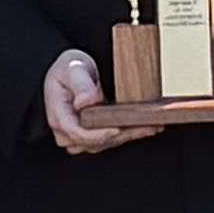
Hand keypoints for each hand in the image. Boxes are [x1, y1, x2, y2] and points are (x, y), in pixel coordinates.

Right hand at [39, 50, 163, 154]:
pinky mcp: (94, 137)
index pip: (78, 133)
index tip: (117, 129)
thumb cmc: (67, 70)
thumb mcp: (71, 69)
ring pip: (108, 143)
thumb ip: (80, 84)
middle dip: (123, 134)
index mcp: (59, 116)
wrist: (69, 74)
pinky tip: (150, 125)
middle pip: (96, 142)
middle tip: (148, 125)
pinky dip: (131, 132)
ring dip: (131, 135)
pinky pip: (113, 139)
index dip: (98, 134)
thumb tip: (85, 101)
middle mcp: (68, 132)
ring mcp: (81, 137)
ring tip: (154, 124)